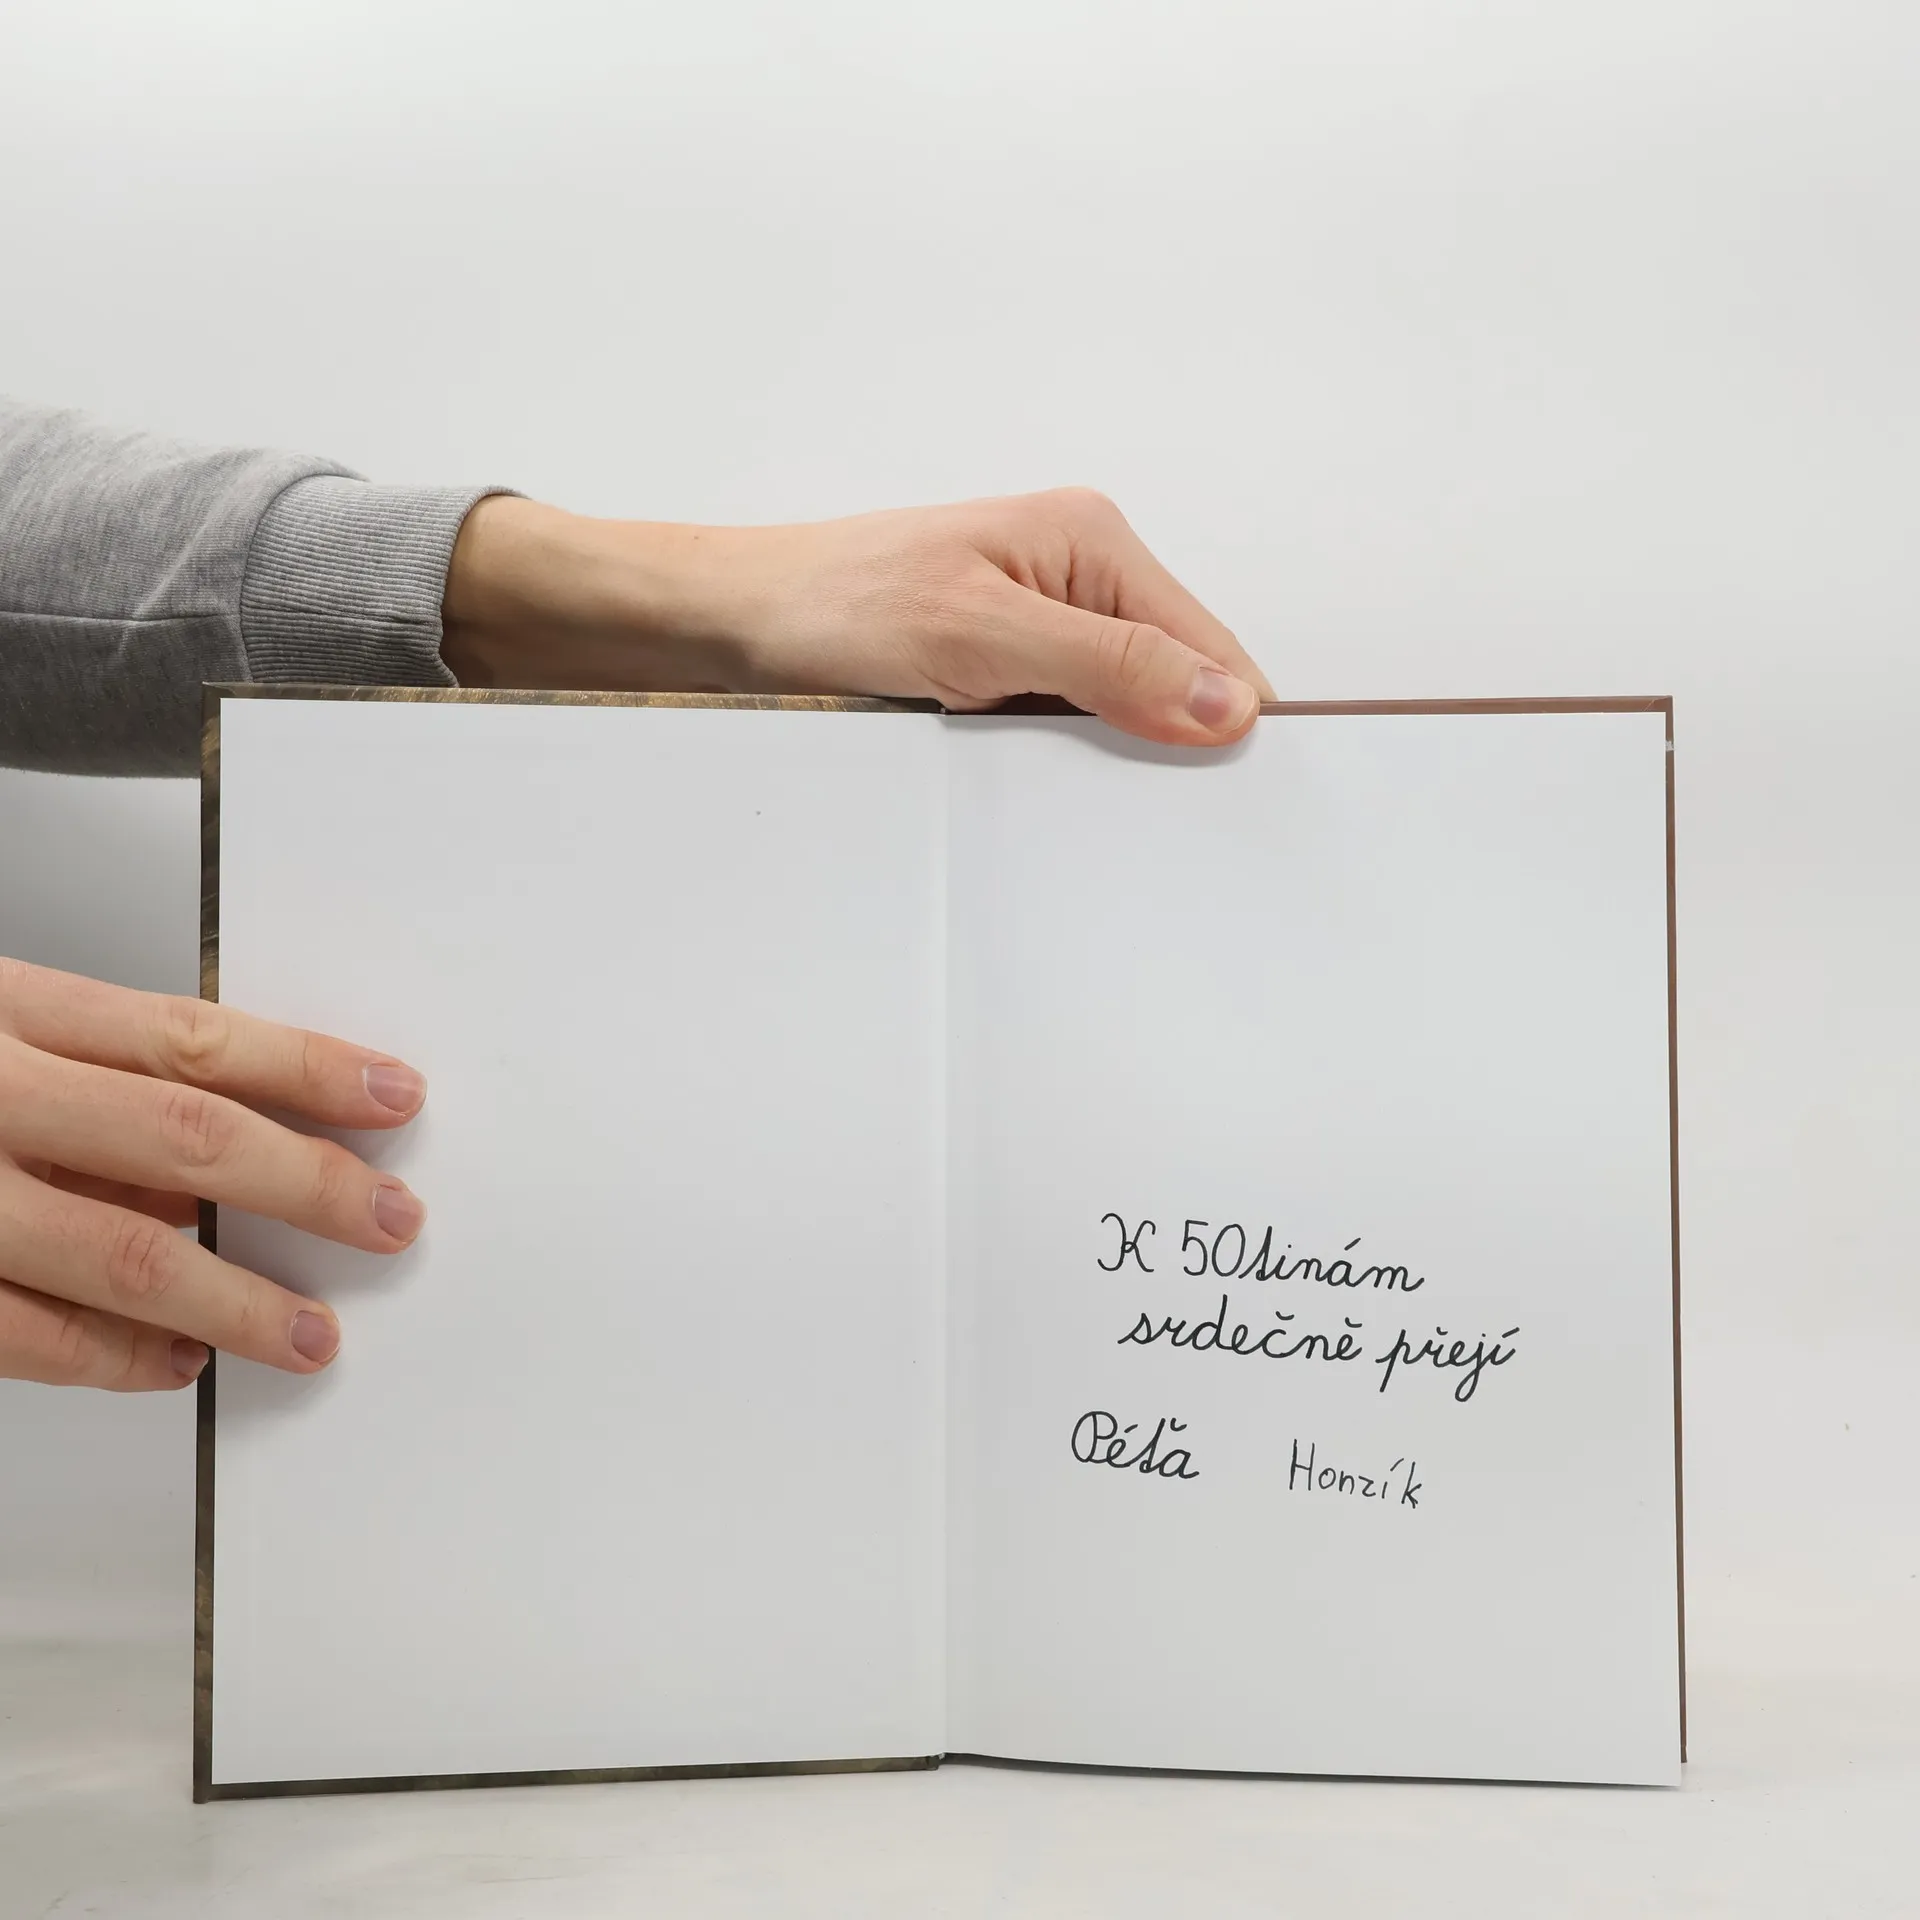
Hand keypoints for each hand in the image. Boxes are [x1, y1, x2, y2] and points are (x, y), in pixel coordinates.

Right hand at [0, 960, 426, 1391]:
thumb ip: (103, 1082)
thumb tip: (247, 1142)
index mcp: (12, 1017)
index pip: (192, 1040)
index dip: (310, 1070)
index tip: (394, 1095)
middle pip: (186, 1138)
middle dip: (309, 1185)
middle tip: (389, 1220)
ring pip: (129, 1256)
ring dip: (239, 1303)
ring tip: (310, 1334)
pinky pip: (41, 1339)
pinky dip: (125, 1358)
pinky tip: (183, 1358)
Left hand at [440, 488, 1273, 747]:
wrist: (736, 620)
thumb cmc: (835, 604)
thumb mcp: (984, 637)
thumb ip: (1112, 666)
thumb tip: (1223, 701)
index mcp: (1091, 540)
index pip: (1211, 647)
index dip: (1220, 723)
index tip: (1213, 790)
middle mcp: (1078, 571)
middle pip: (1174, 680)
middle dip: (1155, 739)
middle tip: (1098, 783)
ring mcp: (1042, 616)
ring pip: (1121, 706)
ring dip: (1094, 748)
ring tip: (1031, 757)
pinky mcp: (1005, 657)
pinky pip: (1066, 717)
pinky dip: (1050, 750)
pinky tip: (1010, 757)